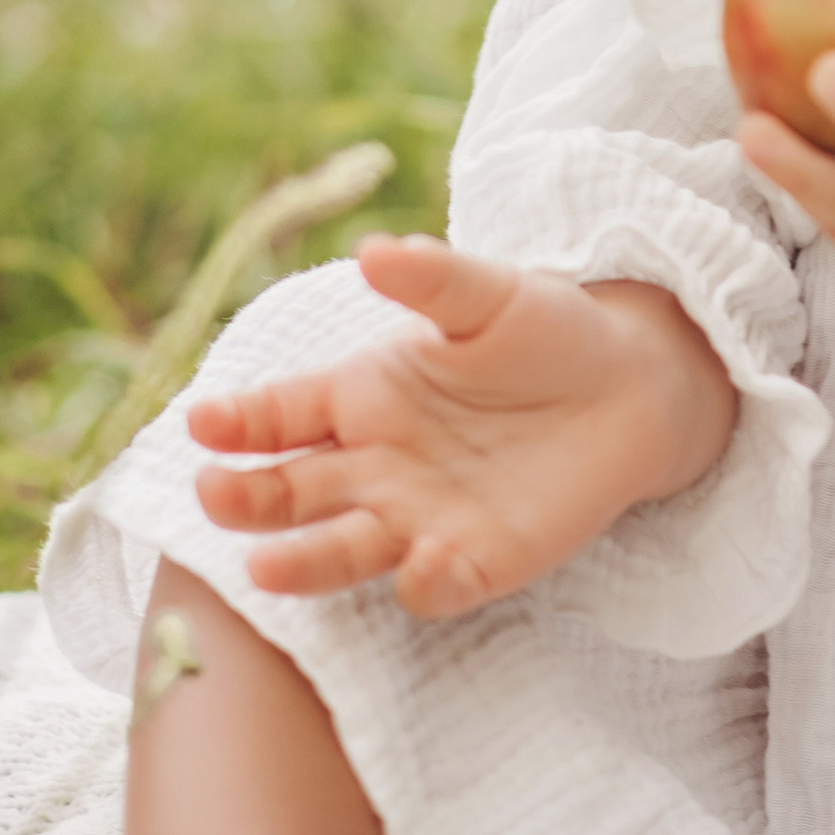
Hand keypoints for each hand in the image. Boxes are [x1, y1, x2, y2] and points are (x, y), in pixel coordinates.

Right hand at [188, 235, 736, 618]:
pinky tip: (418, 564)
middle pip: (291, 492)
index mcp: (364, 397)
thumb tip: (375, 251)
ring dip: (303, 562)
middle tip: (213, 495)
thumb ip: (433, 278)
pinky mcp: (475, 562)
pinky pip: (435, 583)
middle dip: (247, 498)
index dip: (238, 421)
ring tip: (264, 568)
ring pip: (342, 550)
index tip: (201, 423)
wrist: (632, 387)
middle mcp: (375, 466)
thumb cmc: (545, 331)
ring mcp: (418, 520)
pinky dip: (422, 581)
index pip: (280, 415)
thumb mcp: (489, 295)